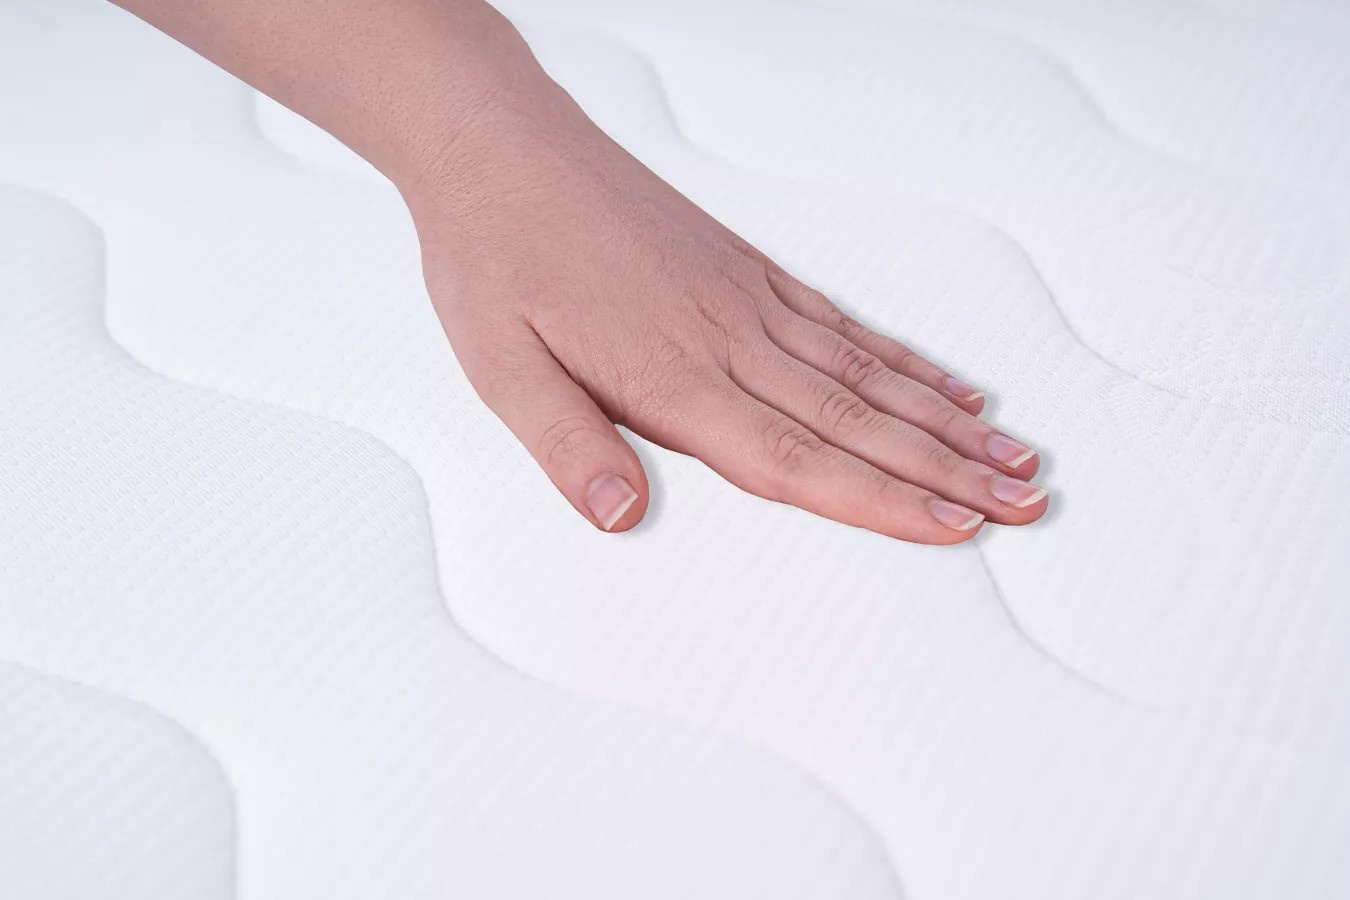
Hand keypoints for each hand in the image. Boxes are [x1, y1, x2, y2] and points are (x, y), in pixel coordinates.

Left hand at [408, 79, 1048, 543]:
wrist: (504, 150)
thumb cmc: (498, 259)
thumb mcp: (501, 369)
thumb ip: (567, 445)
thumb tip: (621, 516)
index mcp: (674, 377)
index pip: (798, 459)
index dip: (882, 501)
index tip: (956, 527)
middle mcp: (730, 341)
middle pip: (859, 422)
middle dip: (949, 470)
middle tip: (1027, 503)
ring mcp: (749, 303)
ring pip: (869, 375)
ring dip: (947, 422)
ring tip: (1015, 455)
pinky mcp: (750, 274)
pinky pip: (844, 326)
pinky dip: (905, 362)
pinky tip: (945, 385)